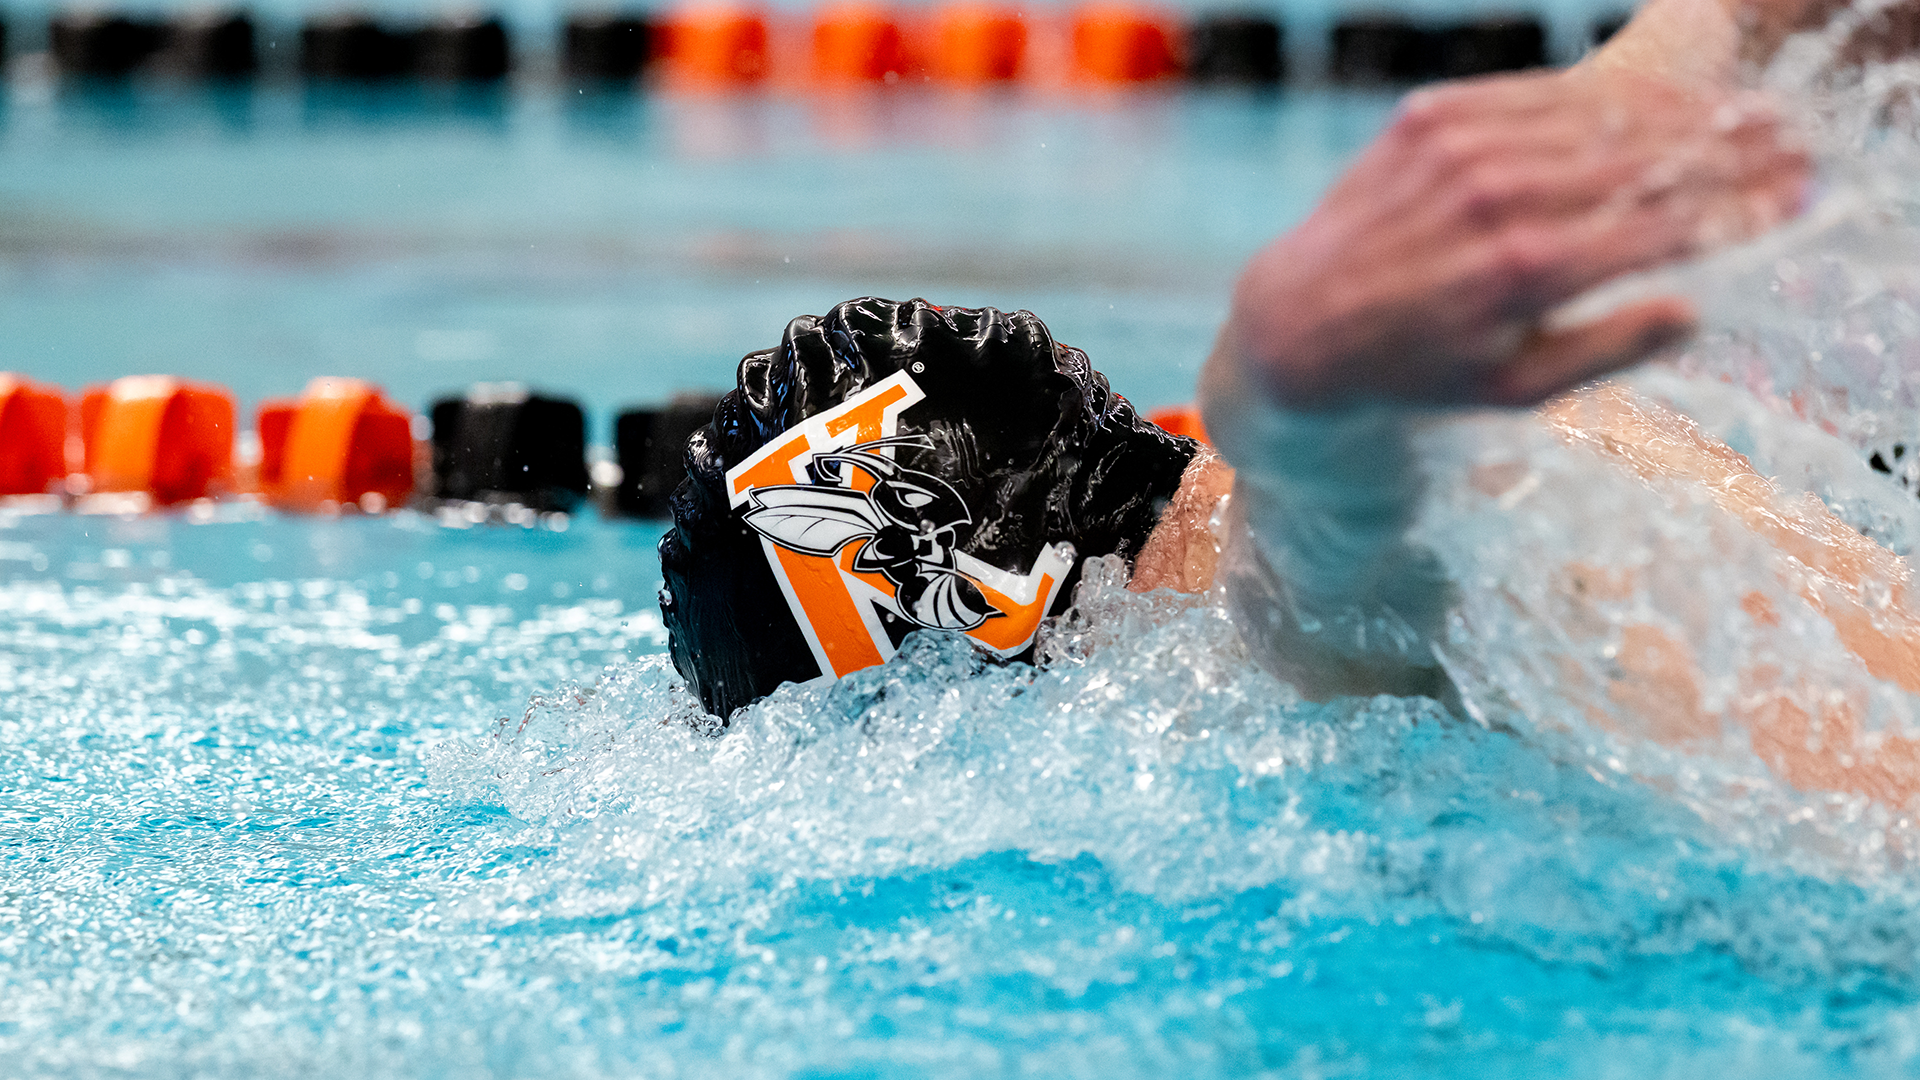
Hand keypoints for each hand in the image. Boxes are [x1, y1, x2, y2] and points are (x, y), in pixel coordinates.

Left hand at [1212, 67, 1809, 408]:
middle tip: (1791, 143)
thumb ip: (1608, 349)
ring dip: (1681, 112)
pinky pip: (1540, 94)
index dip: (1743, 205)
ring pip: (1599, 115)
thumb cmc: (1418, 370)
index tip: (1797, 195)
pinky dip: (1603, 97)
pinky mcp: (1433, 115)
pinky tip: (1652, 102)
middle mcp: (1495, 198)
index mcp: (1525, 271)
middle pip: (1646, 158)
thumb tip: (1695, 311)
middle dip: (1732, 148)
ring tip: (1740, 115)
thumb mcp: (1514, 391)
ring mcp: (1460, 148)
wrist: (1300, 324)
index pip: (1665, 224)